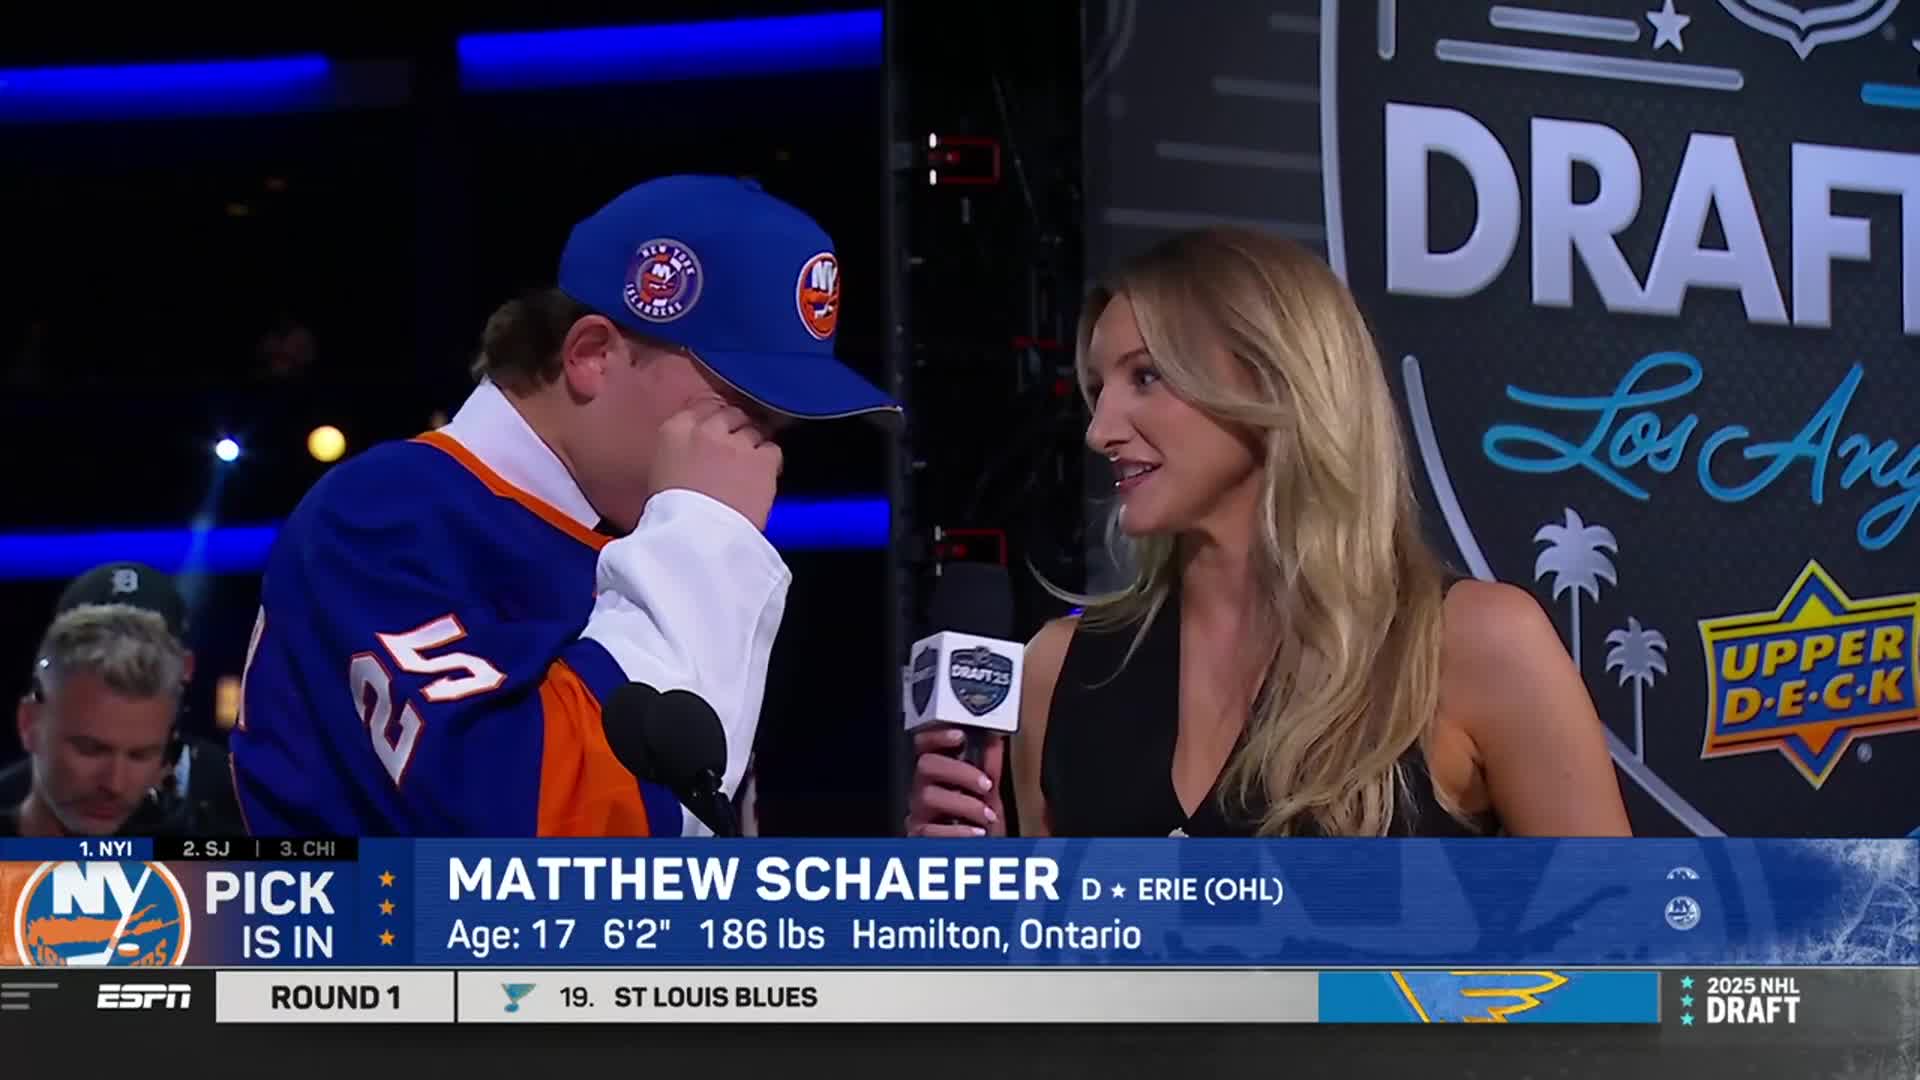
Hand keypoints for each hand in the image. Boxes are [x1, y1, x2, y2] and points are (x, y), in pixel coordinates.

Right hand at [649, 397, 782, 529]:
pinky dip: (770, 462)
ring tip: (748, 469)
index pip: (701, 406)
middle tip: (735, 451)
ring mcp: (738, 442)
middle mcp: (707, 429)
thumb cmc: (671, 518)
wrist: (695, 539)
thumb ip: (679, 451)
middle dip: (735, 427)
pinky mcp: (763, 460)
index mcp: (675, 431)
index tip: (717, 429)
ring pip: (754, 430)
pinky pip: (773, 449)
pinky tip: (763, 478)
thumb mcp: (660, 474)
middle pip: (731, 413)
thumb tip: (692, 452)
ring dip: (752, 445)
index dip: (713, 418)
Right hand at [905, 727, 1005, 836]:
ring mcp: (919, 814)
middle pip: (925, 765)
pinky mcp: (919, 838)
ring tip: (987, 815)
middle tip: (986, 784)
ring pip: (928, 796)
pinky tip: (976, 832)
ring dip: (964, 804)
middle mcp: (923, 790)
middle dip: (960, 771)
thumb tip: (994, 740)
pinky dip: (957, 831)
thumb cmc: (978, 824)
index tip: (960, 736)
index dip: (937, 736)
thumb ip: (989, 767)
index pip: (925, 745)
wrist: (978, 856)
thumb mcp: (989, 793)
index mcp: (938, 774)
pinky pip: (929, 831)